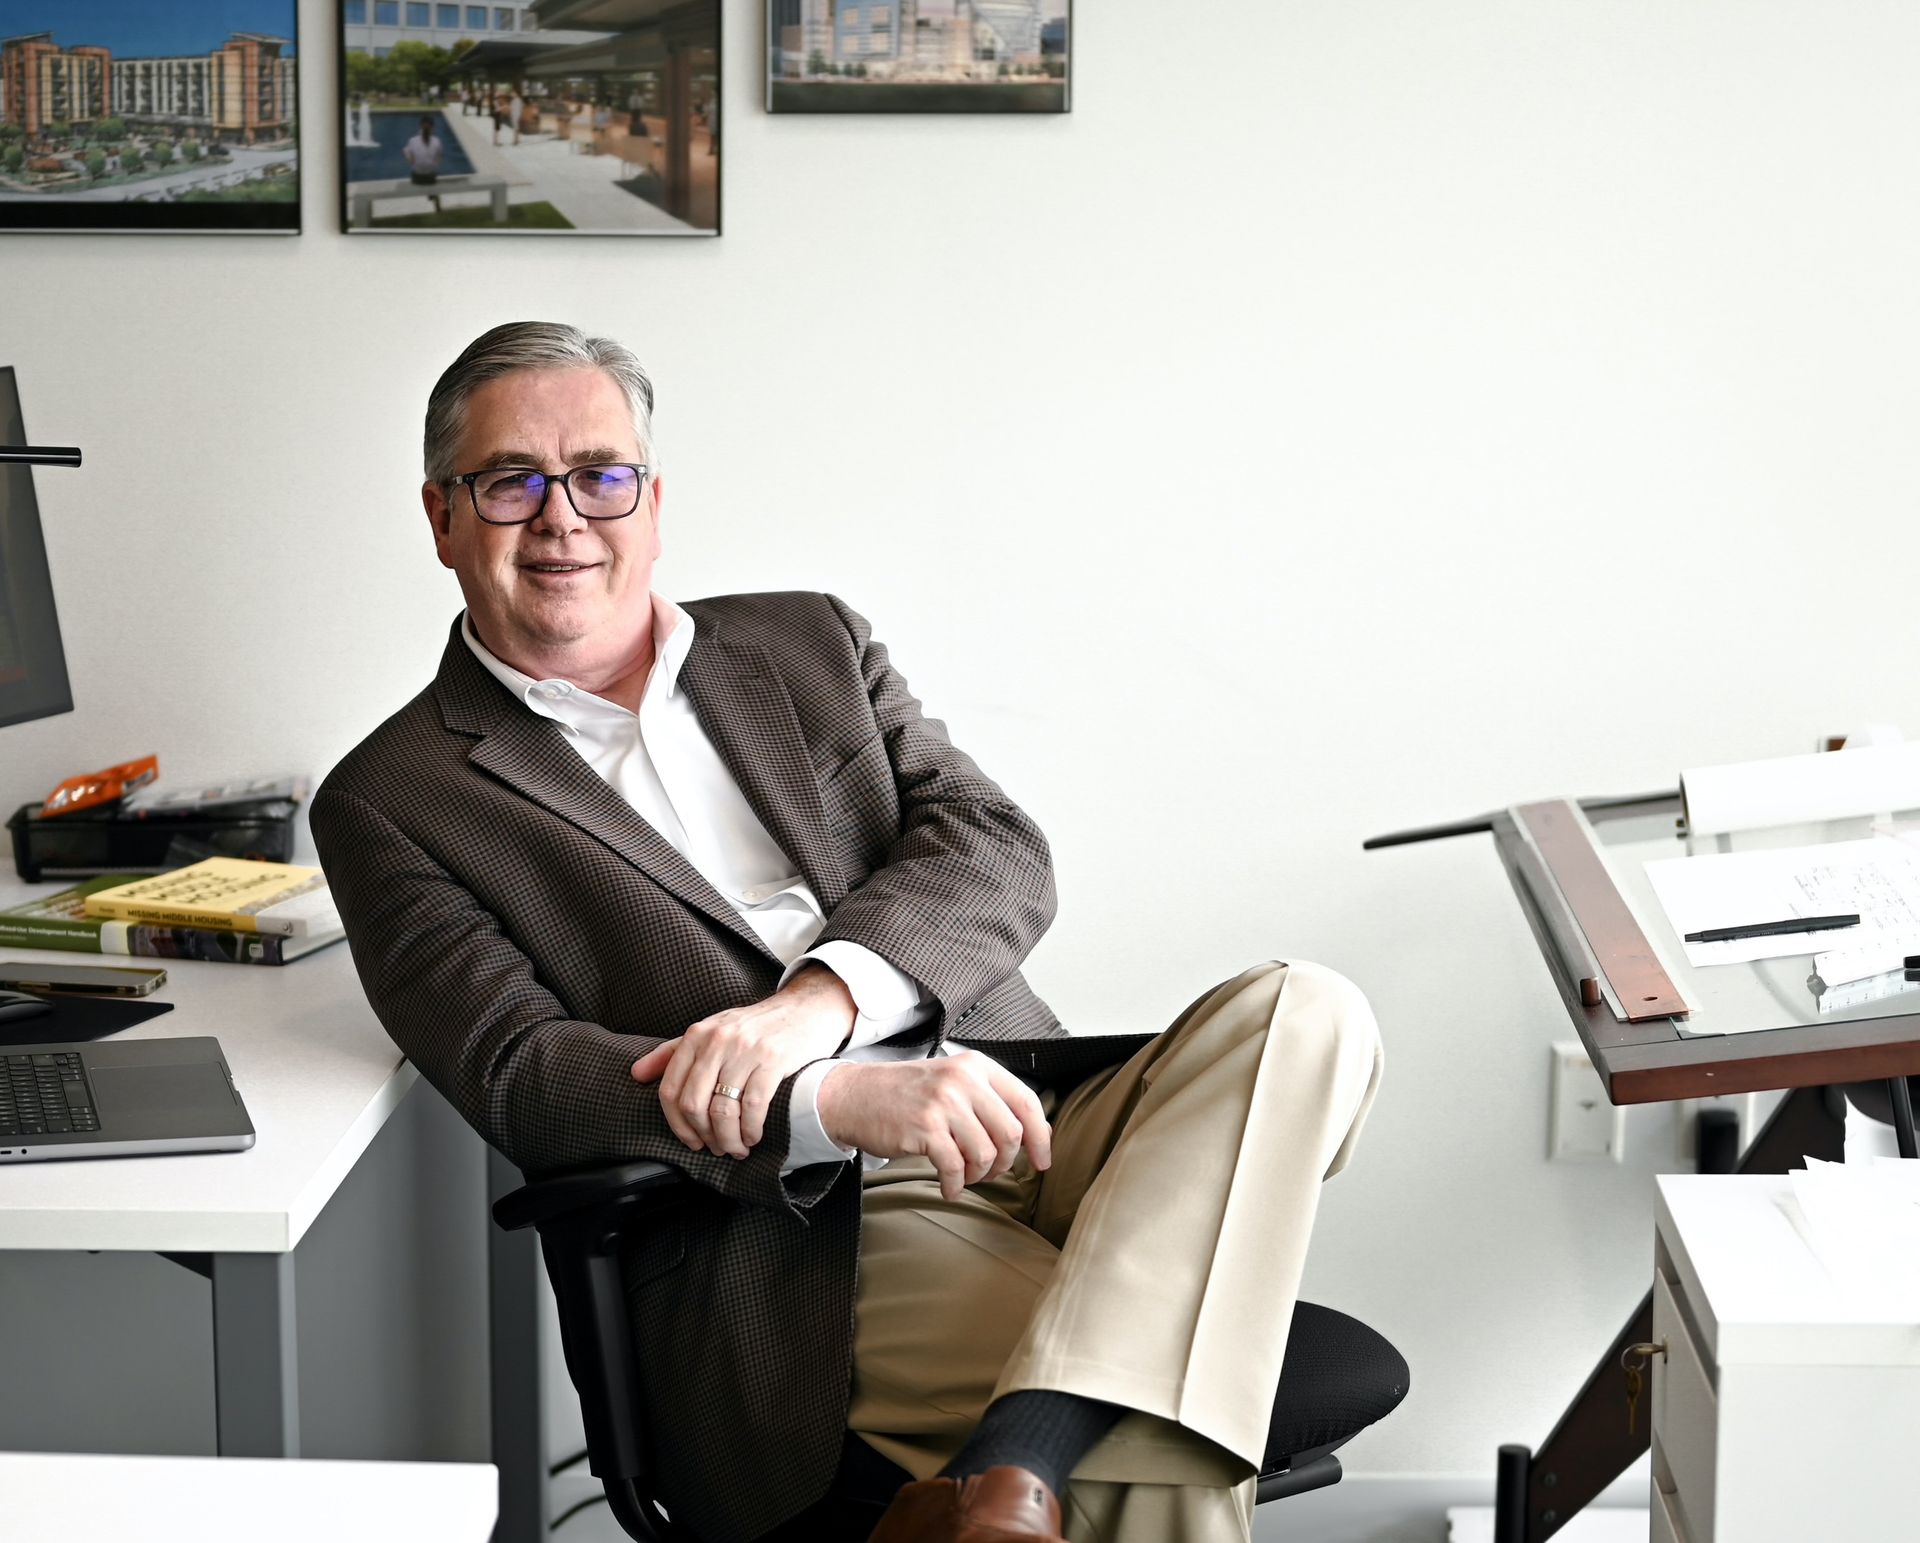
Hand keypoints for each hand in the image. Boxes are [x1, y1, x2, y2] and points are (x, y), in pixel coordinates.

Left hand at [629, 966, 853, 1158]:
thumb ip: (672, 1052)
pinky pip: (753, 1107)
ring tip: (736, 1148)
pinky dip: (750, 1130)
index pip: (669, 1089)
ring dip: (728, 1140)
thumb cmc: (756, 1026)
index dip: (677, 1125)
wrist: (806, 1008)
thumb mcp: (711, 1030)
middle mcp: (717, 1040)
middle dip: (703, 1136)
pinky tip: (753, 1136)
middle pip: (693, 1105)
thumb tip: (636, 1074)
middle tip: (716, 1148)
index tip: (691, 1141)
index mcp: (697, 1035)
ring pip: (722, 1111)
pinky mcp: (773, 1059)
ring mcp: (745, 1049)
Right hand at [816, 1052, 1052, 1200]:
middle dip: (1007, 1163)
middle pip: (1011, 1133)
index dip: (1041, 1137)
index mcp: (977, 1066)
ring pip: (986, 1154)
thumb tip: (1033, 1135)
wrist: (855, 1095)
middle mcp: (964, 1080)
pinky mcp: (925, 1128)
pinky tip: (949, 1187)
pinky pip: (956, 1168)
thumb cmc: (907, 1094)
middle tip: (990, 1172)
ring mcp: (944, 1103)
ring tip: (965, 1176)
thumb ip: (988, 1099)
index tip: (1042, 1162)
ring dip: (980, 1176)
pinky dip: (956, 1185)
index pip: (1026, 1102)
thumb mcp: (952, 1080)